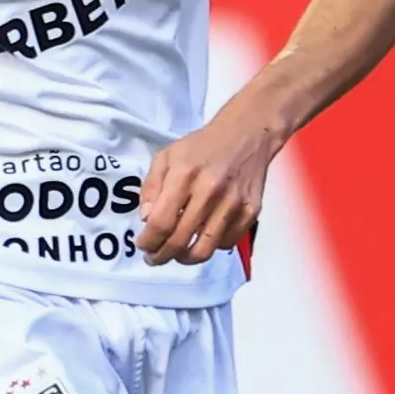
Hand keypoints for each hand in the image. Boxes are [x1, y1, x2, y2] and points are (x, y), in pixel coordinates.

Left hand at [136, 97, 278, 264]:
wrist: (247, 135)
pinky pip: (226, 243)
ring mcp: (234, 203)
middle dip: (162, 255)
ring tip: (176, 254)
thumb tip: (146, 219)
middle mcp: (210, 191)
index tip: (142, 245)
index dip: (148, 241)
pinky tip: (201, 238)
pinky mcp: (251, 211)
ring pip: (205, 249)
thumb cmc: (202, 147)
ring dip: (185, 258)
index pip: (161, 222)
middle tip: (154, 257)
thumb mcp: (166, 156)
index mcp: (185, 175)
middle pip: (180, 240)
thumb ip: (151, 187)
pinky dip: (211, 247)